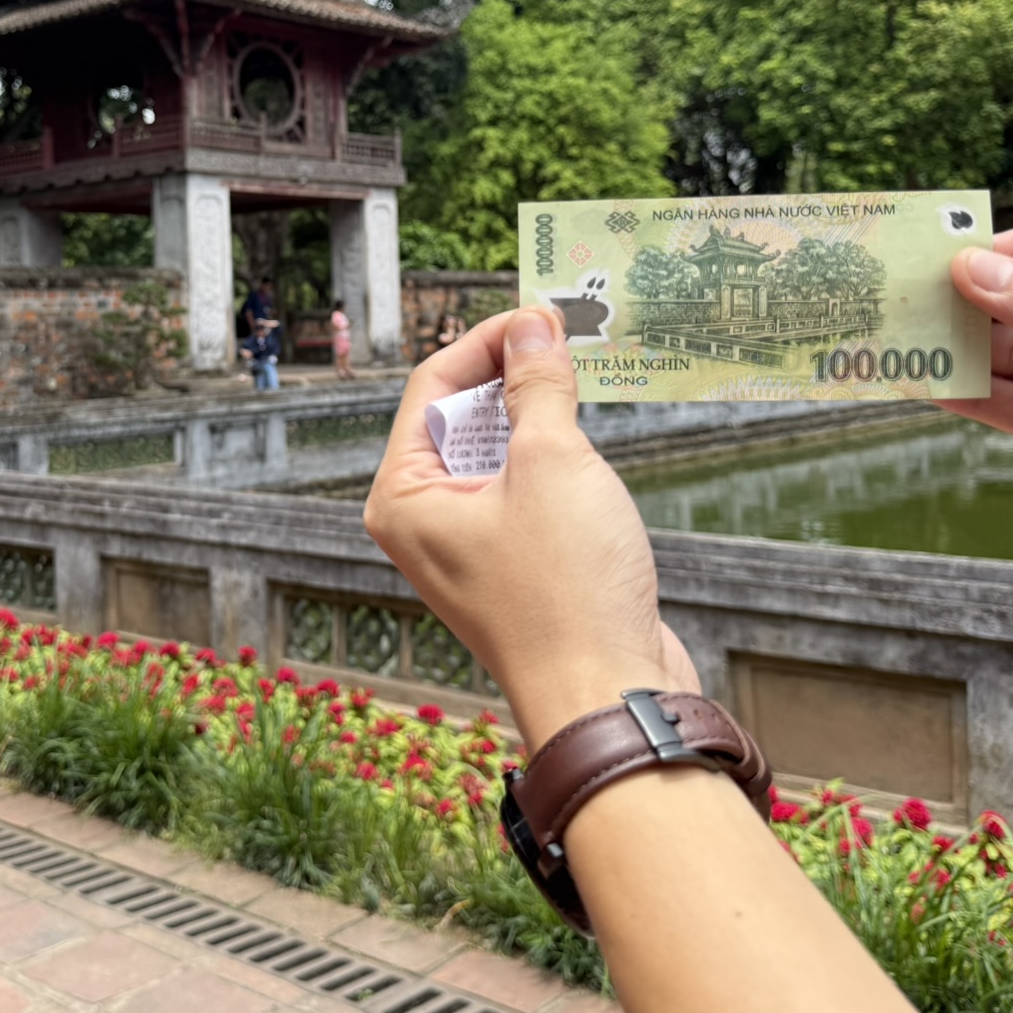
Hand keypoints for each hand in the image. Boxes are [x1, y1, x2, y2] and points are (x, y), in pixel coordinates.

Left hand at [365, 306, 695, 746]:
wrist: (609, 700)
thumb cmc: (566, 591)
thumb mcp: (553, 463)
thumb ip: (538, 386)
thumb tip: (533, 326)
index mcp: (402, 497)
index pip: (432, 387)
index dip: (488, 340)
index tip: (543, 313)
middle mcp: (423, 523)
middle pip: (461, 416)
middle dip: (512, 375)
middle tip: (569, 335)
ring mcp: (469, 549)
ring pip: (498, 454)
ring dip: (538, 417)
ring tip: (583, 377)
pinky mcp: (516, 570)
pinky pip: (525, 493)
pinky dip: (556, 462)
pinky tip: (594, 445)